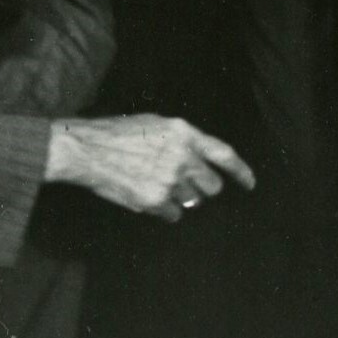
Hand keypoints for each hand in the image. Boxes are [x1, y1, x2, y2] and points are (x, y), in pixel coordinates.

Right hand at [46, 115, 256, 221]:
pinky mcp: (155, 200)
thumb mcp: (156, 124)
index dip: (241, 171)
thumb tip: (200, 158)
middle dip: (203, 186)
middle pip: (212, 184)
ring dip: (182, 196)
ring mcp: (169, 180)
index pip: (224, 154)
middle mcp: (181, 156)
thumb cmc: (118, 133)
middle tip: (183, 182)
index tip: (250, 184)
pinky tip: (149, 196)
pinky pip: (174, 214)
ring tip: (158, 184)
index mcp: (184, 133)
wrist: (86, 150)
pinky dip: (166, 209)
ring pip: (193, 200)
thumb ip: (182, 139)